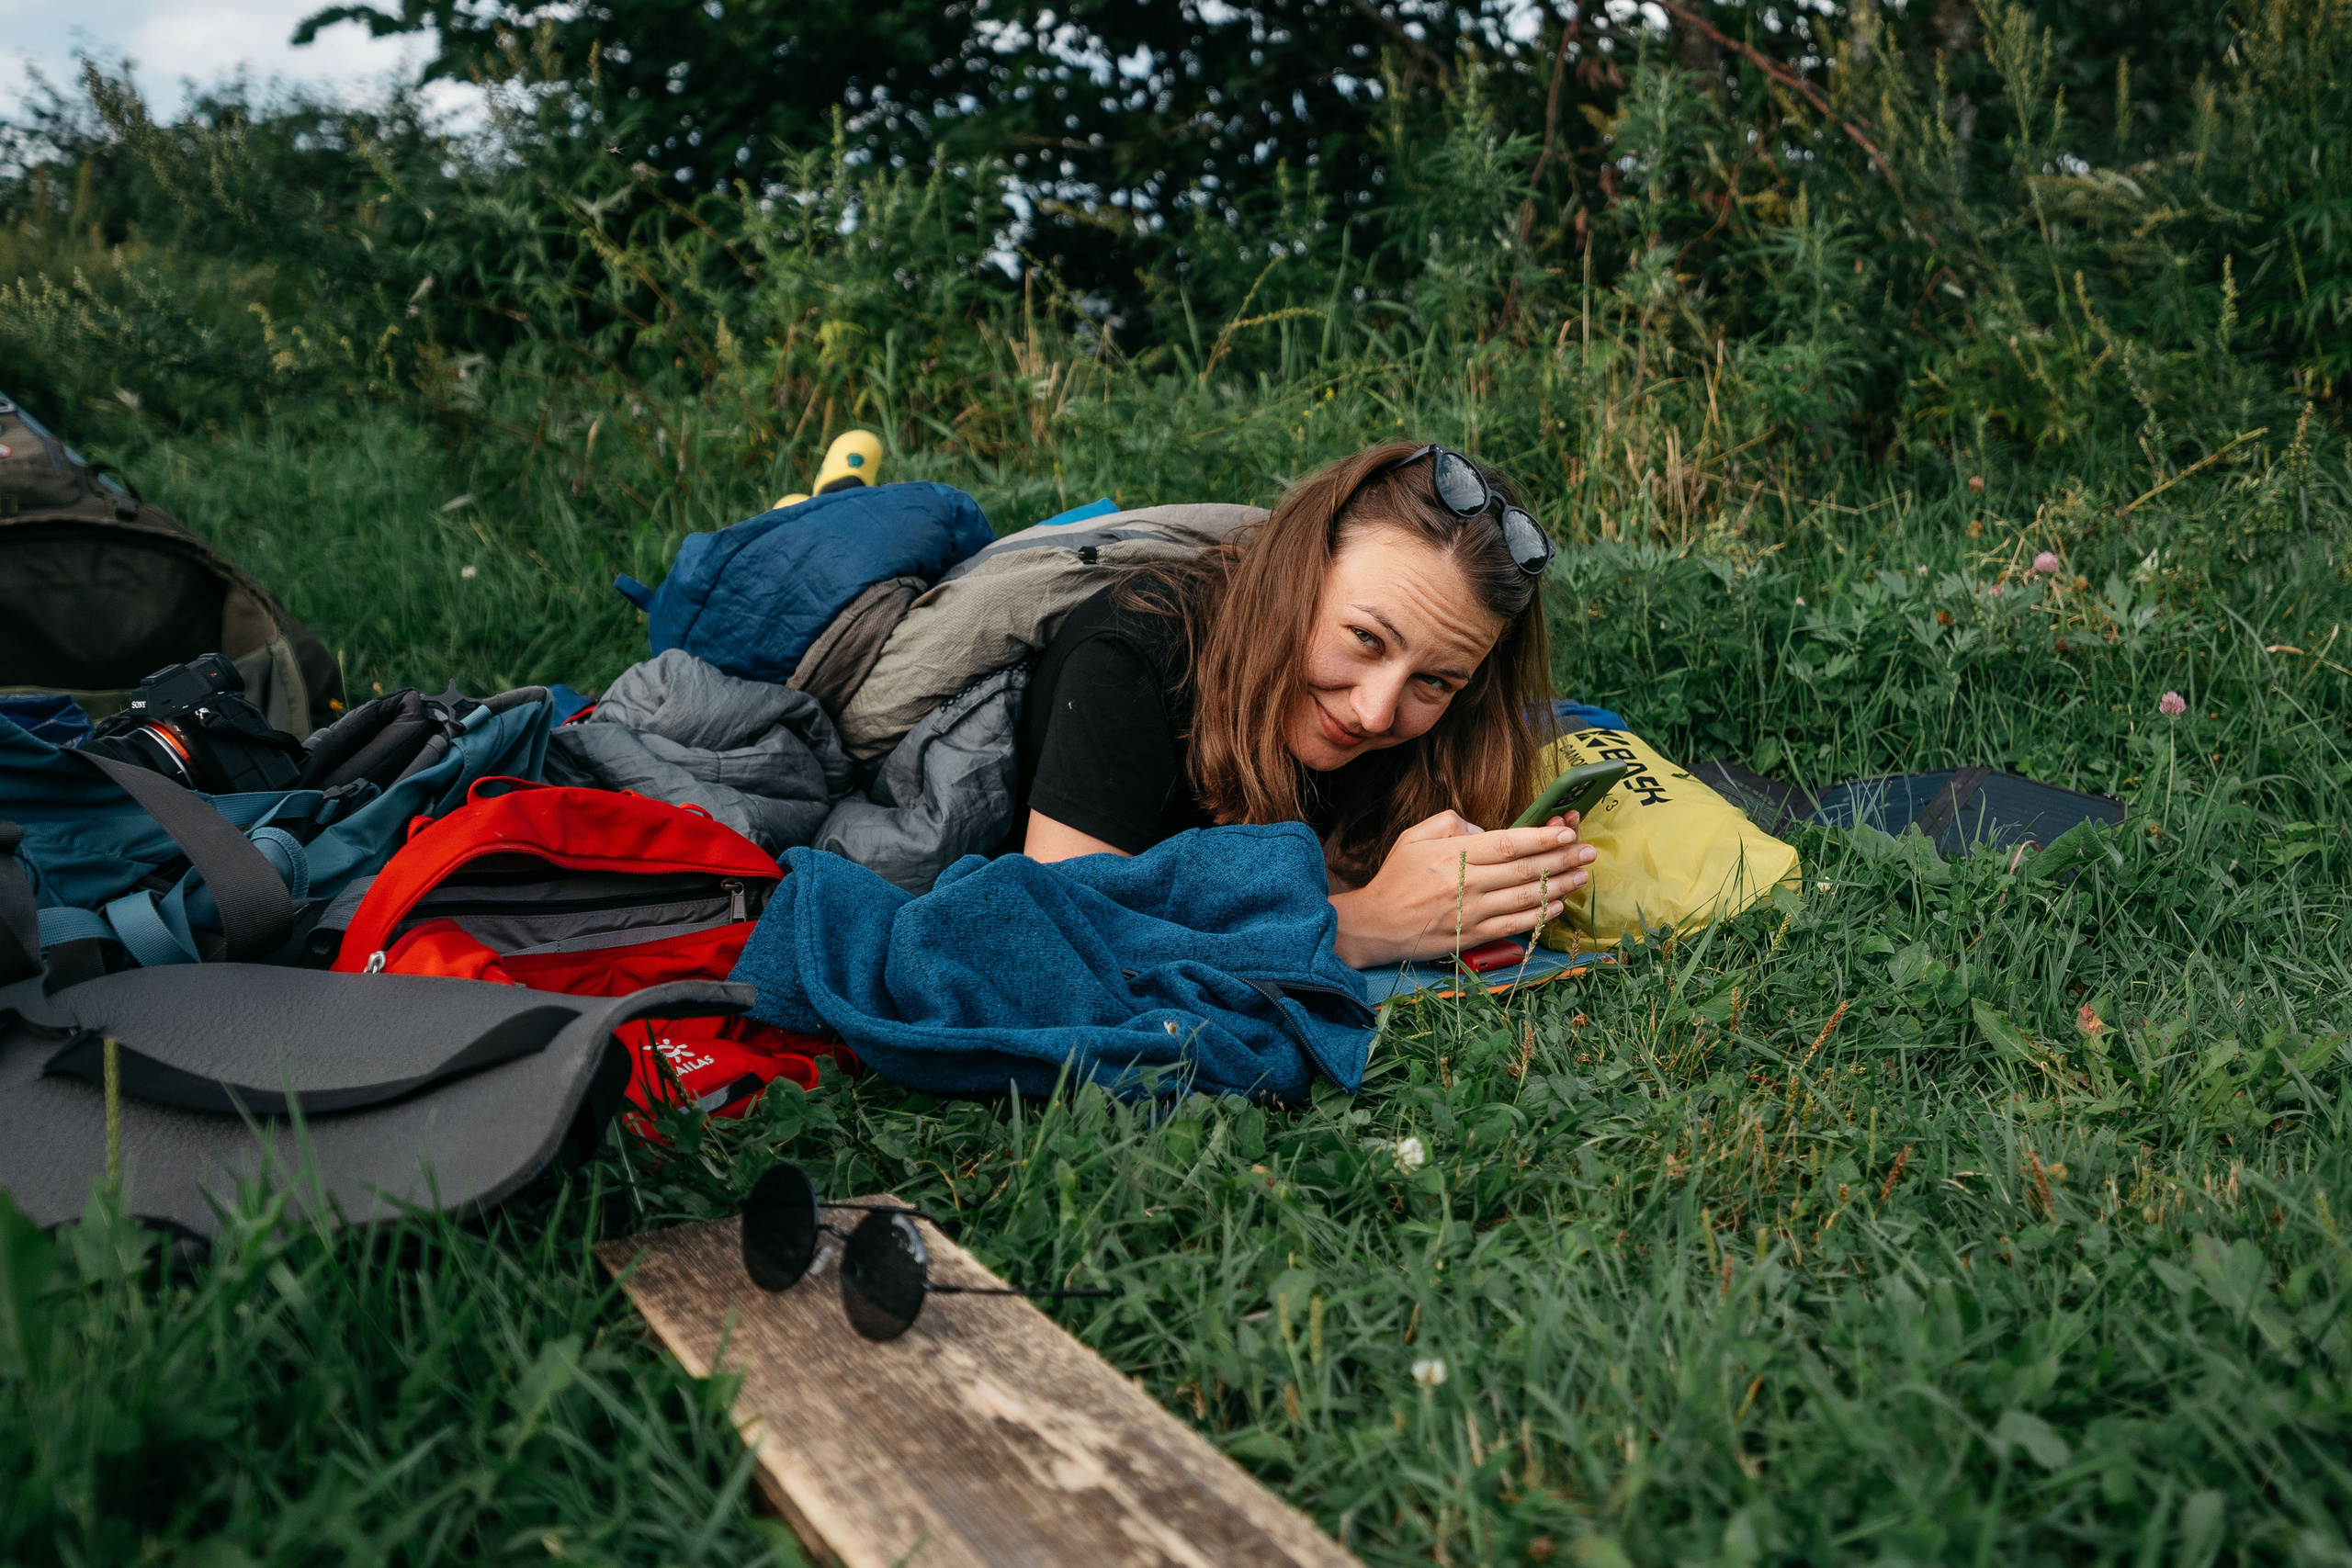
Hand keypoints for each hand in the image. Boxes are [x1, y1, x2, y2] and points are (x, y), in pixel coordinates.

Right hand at [1329, 809, 1596, 967]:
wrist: (1376, 925)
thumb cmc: (1396, 877)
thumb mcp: (1414, 836)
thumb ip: (1451, 823)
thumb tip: (1485, 830)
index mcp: (1455, 853)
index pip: (1510, 842)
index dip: (1543, 838)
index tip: (1568, 831)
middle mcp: (1469, 883)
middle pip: (1527, 869)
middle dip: (1564, 858)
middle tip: (1589, 850)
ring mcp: (1473, 912)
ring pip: (1528, 897)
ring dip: (1561, 885)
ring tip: (1583, 875)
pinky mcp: (1473, 935)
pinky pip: (1516, 924)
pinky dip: (1540, 914)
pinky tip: (1558, 905)